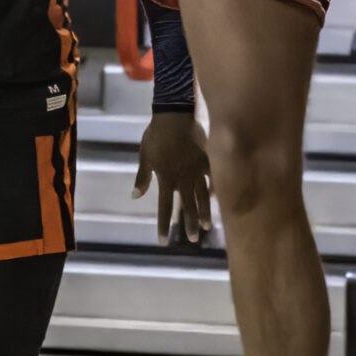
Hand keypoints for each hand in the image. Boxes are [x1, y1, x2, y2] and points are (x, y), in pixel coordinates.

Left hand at [133, 110, 211, 245]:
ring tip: (208, 227)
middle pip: (187, 206)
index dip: (163, 225)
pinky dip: (217, 188)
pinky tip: (220, 198)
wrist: (174, 114)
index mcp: (166, 179)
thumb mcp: (144, 155)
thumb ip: (142, 177)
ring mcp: (197, 170)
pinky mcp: (207, 160)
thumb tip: (135, 196)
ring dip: (205, 212)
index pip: (163, 207)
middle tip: (193, 240)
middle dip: (189, 224)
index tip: (163, 241)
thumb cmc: (156, 135)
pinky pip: (214, 177)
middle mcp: (183, 179)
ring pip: (202, 196)